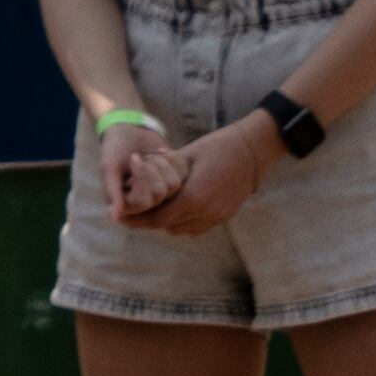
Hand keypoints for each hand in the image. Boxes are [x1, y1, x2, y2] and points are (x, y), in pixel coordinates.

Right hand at [93, 116, 178, 223]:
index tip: (133, 159)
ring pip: (174, 184)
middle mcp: (146, 204)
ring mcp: (163, 193)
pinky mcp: (177, 180)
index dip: (141, 179)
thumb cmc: (114, 149)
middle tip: (138, 157)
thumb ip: (112, 192)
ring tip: (148, 156)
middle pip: (160, 192)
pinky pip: (183, 173)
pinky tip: (160, 153)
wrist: (130, 130)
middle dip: (151, 168)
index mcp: (126, 205)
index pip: (142, 202)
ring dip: (161, 162)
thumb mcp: (109, 168)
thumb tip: (116, 217)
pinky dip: (172, 158)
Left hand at [136, 113, 273, 237]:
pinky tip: (177, 210)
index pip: (158, 218)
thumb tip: (137, 172)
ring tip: (154, 210)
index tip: (122, 217)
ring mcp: (218, 215)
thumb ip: (162, 170)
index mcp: (193, 197)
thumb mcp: (186, 154)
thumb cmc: (218, 146)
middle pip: (168, 226)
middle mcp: (206, 211)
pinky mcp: (226, 215)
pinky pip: (198, 227)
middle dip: (149, 221)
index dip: (137, 220)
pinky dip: (184, 222)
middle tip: (134, 214)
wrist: (254, 149)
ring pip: (182, 229)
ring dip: (167, 222)